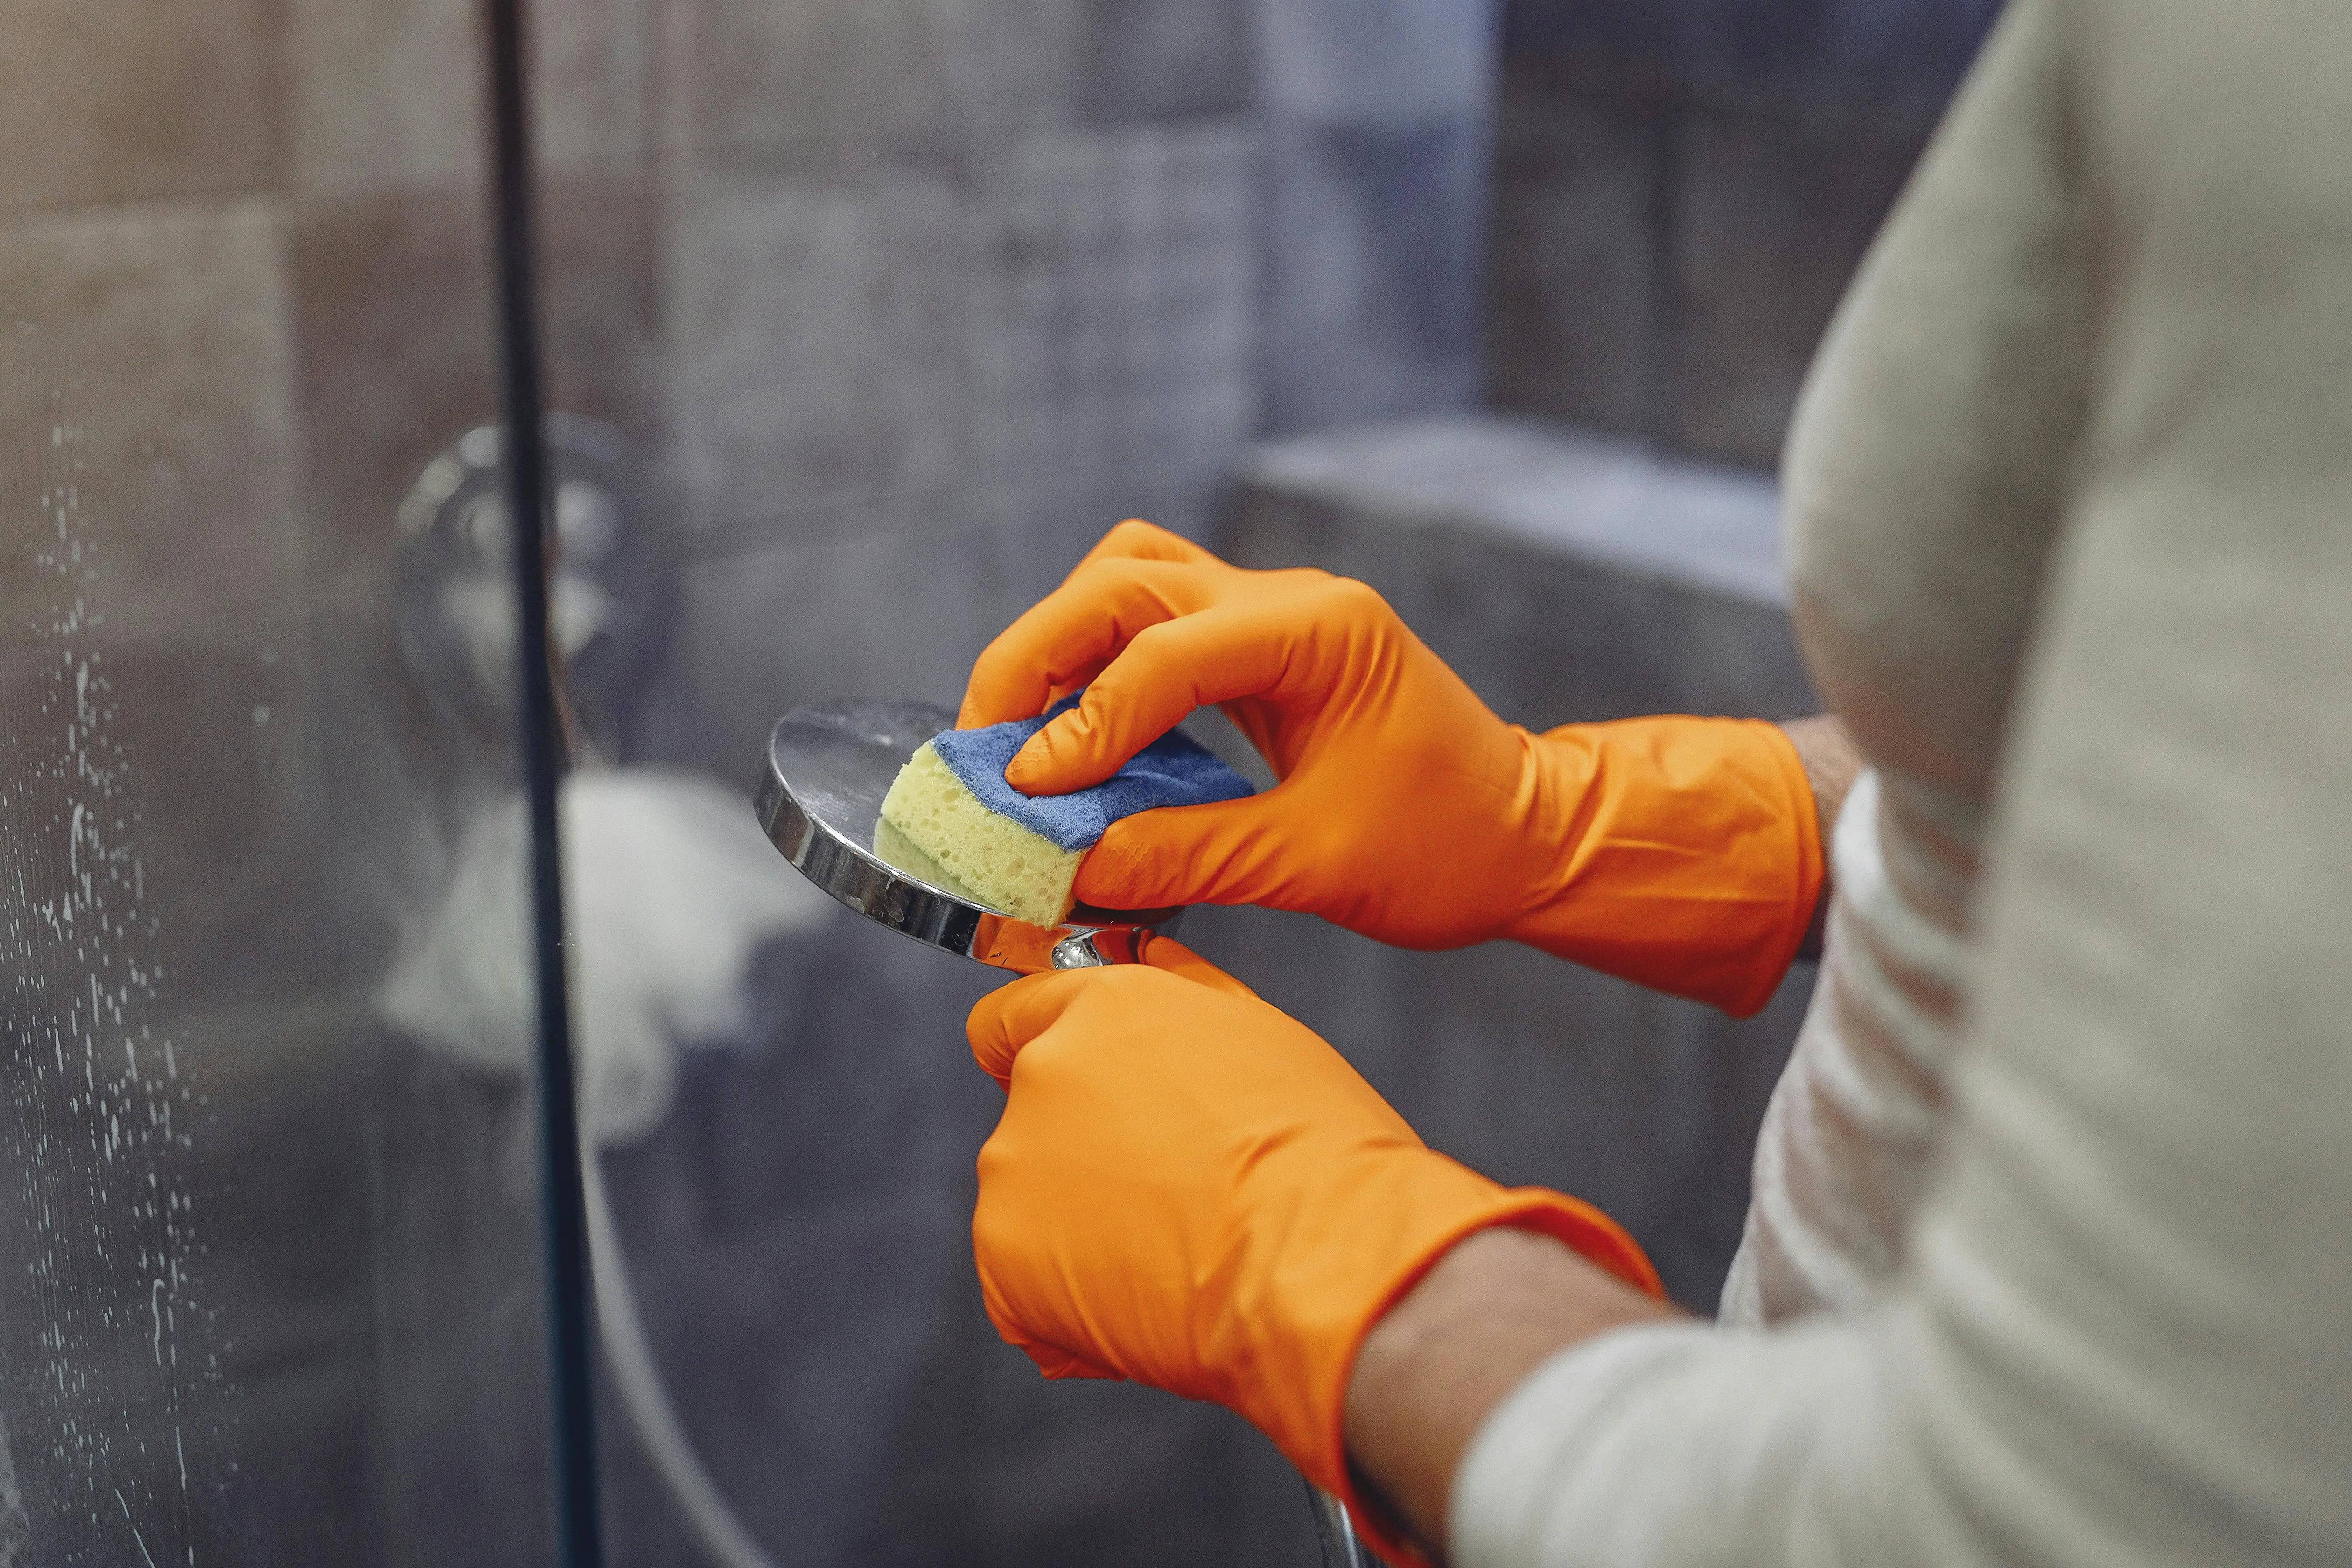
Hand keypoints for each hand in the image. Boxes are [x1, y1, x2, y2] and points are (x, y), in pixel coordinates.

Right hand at [960, 521, 1823, 1015]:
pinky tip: (1072, 736)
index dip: (1083, 722)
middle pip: (1125, 581)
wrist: (1525, 837)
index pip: (1165, 653)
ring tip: (1015, 730)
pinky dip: (1098, 667)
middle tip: (984, 744)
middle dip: (1038, 656)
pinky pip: (1154, 625)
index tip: (1024, 788)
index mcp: (1323, 634)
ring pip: (1131, 580)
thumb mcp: (1314, 866)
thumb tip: (1071, 866)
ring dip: (1060, 645)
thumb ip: (1188, 855)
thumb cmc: (1448, 848)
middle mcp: (1291, 603)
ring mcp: (1274, 616)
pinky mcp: (1259, 648)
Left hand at [965, 939, 1658, 1528]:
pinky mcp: (1018, 1267)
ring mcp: (1019, 1177)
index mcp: (1100, 1007)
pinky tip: (1160, 1297)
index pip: (1016, 998)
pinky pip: (1034, 1278)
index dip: (1052, 1032)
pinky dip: (1075, 1291)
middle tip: (1180, 1182)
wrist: (1350, 1268)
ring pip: (1039, 1193)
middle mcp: (1039, 1081)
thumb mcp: (1254, 1037)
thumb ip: (1176, 1003)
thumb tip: (1137, 969)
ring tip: (1189, 1247)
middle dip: (1088, 1136)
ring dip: (1090, 1217)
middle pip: (1032, 1102)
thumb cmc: (1335, 1150)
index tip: (1076, 1066)